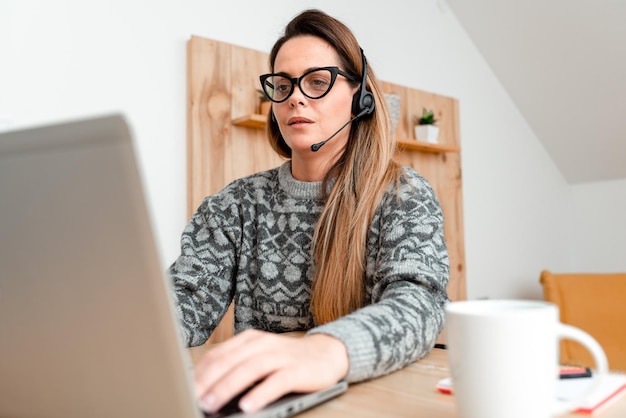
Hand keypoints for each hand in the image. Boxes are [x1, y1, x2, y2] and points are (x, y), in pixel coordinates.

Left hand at [194, 329, 348, 413]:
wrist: (327, 354)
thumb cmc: (287, 360)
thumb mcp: (259, 358)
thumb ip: (237, 366)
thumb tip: (205, 388)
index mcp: (250, 339)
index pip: (219, 354)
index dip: (200, 371)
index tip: (184, 387)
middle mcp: (264, 344)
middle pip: (231, 360)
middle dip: (209, 381)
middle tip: (194, 398)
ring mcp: (282, 356)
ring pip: (250, 369)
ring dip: (228, 387)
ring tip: (212, 404)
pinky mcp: (298, 370)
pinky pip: (277, 381)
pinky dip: (260, 393)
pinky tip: (247, 406)